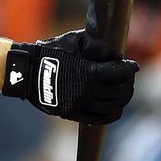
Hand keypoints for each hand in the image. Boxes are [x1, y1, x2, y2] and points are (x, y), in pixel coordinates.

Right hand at [2, 30, 137, 123]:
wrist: (26, 72)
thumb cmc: (49, 53)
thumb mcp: (72, 42)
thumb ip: (92, 43)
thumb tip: (110, 41)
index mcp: (88, 71)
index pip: (118, 73)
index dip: (129, 69)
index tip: (133, 66)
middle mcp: (87, 90)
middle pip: (119, 91)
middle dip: (128, 83)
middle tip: (129, 78)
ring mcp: (81, 104)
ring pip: (112, 106)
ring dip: (122, 98)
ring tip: (123, 91)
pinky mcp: (74, 114)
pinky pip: (100, 118)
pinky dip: (112, 113)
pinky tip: (115, 107)